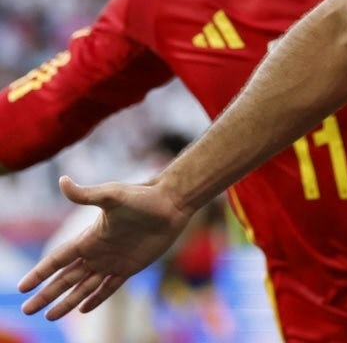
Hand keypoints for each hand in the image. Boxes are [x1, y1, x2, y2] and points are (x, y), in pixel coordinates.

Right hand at [19, 176, 191, 319]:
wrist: (172, 203)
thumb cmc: (142, 197)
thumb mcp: (112, 195)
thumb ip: (86, 194)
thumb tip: (62, 180)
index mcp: (88, 238)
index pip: (57, 259)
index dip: (40, 273)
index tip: (22, 286)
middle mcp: (97, 252)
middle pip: (65, 278)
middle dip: (45, 294)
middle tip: (27, 310)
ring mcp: (112, 261)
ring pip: (83, 287)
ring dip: (66, 301)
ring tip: (49, 316)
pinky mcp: (130, 267)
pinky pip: (109, 287)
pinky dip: (96, 299)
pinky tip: (83, 309)